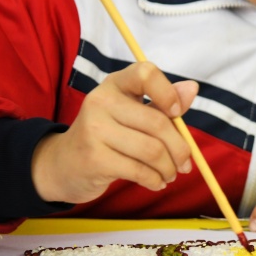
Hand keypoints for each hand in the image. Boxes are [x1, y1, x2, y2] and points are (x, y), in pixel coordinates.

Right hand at [31, 62, 197, 203]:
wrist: (63, 164)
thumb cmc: (107, 135)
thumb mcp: (132, 112)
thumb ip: (163, 102)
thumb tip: (192, 88)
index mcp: (115, 84)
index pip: (146, 73)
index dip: (168, 93)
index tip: (177, 114)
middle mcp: (101, 101)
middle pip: (157, 122)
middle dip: (180, 148)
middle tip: (185, 164)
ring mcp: (94, 129)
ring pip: (152, 150)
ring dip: (169, 168)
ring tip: (170, 174)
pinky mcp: (94, 158)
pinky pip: (139, 170)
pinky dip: (155, 180)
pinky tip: (156, 182)